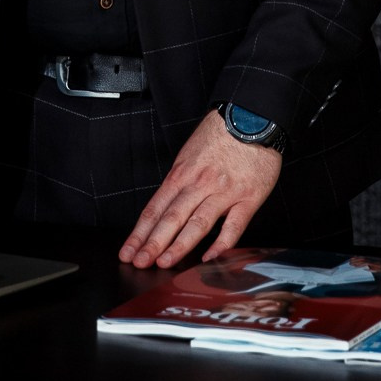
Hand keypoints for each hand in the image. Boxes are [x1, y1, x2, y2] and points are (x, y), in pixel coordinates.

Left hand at [118, 109, 281, 269]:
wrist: (252, 117)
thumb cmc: (220, 133)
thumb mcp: (190, 153)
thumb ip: (180, 181)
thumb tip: (165, 206)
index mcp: (182, 173)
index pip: (155, 208)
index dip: (140, 232)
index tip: (129, 251)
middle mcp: (199, 183)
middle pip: (171, 217)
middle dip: (153, 243)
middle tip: (139, 262)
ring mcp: (224, 192)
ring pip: (198, 223)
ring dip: (179, 246)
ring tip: (165, 263)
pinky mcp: (248, 198)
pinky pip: (234, 226)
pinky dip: (222, 244)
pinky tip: (210, 257)